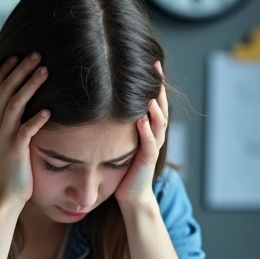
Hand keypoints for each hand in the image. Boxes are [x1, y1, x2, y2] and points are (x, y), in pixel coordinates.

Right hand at [0, 53, 51, 207]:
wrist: (1, 195)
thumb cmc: (9, 166)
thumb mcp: (4, 138)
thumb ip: (10, 120)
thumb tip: (26, 103)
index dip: (7, 69)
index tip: (20, 55)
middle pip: (5, 89)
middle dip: (21, 70)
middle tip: (37, 54)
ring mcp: (2, 137)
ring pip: (14, 104)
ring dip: (30, 86)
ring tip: (45, 71)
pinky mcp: (15, 151)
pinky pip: (25, 131)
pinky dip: (35, 119)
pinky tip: (48, 111)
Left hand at [114, 61, 168, 210]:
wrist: (131, 196)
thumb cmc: (122, 168)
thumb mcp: (118, 140)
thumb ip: (115, 122)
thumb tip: (98, 99)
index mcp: (148, 128)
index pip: (153, 100)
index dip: (152, 82)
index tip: (149, 62)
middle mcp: (154, 134)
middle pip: (161, 106)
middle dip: (158, 88)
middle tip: (156, 67)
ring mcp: (153, 147)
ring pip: (159, 123)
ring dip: (155, 107)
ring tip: (150, 92)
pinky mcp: (147, 161)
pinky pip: (149, 144)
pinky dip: (146, 132)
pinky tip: (141, 120)